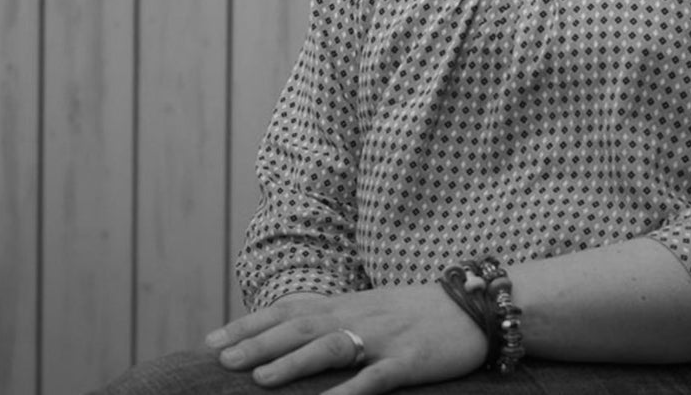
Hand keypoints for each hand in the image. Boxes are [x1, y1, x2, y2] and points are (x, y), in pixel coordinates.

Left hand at [203, 285, 486, 392]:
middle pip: (299, 326)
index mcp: (346, 304)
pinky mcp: (409, 361)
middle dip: (258, 343)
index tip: (213, 342)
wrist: (477, 306)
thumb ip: (336, 318)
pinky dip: (349, 391)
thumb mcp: (372, 307)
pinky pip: (375, 378)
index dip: (248, 325)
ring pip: (330, 347)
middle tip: (221, 360)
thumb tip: (293, 333)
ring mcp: (383, 337)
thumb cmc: (420, 312)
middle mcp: (358, 315)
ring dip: (292, 363)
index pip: (287, 310)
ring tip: (259, 379)